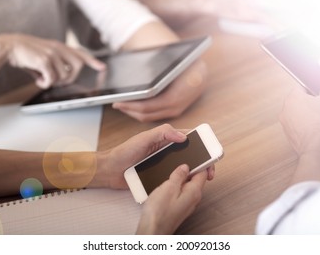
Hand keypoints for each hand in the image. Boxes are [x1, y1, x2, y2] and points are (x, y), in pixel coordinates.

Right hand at [0, 34, 104, 88]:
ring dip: (55, 82)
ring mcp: (52, 54)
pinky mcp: (44, 61)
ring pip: (64, 76)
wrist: (8, 46)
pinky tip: (38, 81)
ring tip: (43, 79)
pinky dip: (46, 84)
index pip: (80, 53)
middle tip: (59, 81)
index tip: (103, 67)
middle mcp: (58, 49)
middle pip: (78, 65)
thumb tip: (59, 80)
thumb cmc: (25, 53)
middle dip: (72, 77)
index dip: (93, 61)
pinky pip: (52, 79)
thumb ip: (54, 65)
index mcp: (59, 46)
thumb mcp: (43, 56)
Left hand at [100, 124, 214, 188]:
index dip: (201, 144)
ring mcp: (163, 165)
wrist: (110, 170)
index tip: (210, 151)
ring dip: (193, 173)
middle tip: (208, 171)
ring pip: (183, 168)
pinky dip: (181, 182)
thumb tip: (183, 137)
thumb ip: (162, 133)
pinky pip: (174, 180)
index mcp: (165, 139)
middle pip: (189, 155)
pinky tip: (186, 187)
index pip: (188, 139)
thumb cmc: (124, 152)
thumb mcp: (143, 138)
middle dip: (202, 162)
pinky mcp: (159, 177)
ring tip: (199, 180)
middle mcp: (166, 152)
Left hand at [112, 60, 207, 121]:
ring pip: (150, 117)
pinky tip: (134, 106)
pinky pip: (155, 115)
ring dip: (135, 112)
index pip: (147, 106)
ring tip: (122, 105)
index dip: (131, 105)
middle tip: (116, 104)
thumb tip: (143, 72)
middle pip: (147, 114)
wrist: (201, 72)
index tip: (118, 101)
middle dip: (130, 110)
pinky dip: (143, 112)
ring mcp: (175, 111)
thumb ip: (160, 72)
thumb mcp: (175, 64)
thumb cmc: (186, 65)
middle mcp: (175, 107)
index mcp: (174, 96)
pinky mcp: (174, 111)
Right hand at [136, 164, 209, 233]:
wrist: (152, 231)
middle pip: (196, 178)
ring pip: (187, 185)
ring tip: (170, 169)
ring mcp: (187, 204)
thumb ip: (178, 175)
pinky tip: (166, 183)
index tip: (196, 153)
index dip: (201, 161)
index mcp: (194, 191)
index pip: (203, 172)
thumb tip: (185, 167)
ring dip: (181, 177)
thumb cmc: (159, 213)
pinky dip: (176, 185)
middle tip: (178, 159)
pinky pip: (181, 192)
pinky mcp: (179, 207)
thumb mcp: (168, 187)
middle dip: (189, 168)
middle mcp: (194, 198)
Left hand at [280, 88, 319, 155]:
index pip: (302, 88)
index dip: (315, 91)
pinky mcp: (291, 137)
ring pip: (302, 117)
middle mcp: (285, 111)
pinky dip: (311, 130)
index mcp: (292, 98)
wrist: (319, 149)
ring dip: (313, 118)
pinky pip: (302, 129)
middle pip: (301, 104)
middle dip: (314, 106)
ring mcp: (286, 125)